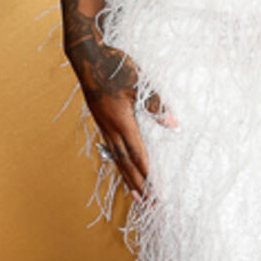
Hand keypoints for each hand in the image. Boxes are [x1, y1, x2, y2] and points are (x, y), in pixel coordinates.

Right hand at [61, 0, 175, 199]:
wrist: (87, 56)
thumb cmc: (114, 66)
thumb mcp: (139, 83)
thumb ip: (156, 105)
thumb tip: (174, 125)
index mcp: (121, 121)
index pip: (137, 153)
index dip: (147, 173)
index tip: (156, 191)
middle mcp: (110, 127)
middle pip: (125, 162)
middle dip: (138, 184)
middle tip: (148, 203)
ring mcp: (103, 125)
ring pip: (116, 157)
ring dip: (127, 177)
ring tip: (135, 195)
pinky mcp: (100, 119)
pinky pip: (110, 148)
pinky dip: (118, 162)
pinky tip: (121, 166)